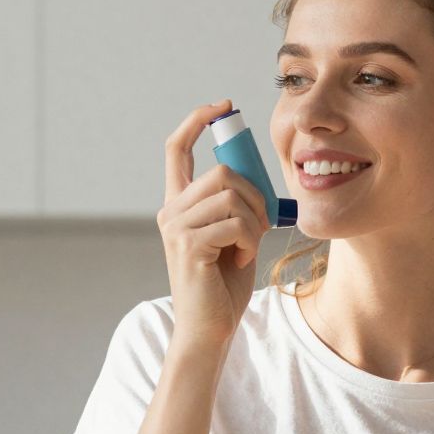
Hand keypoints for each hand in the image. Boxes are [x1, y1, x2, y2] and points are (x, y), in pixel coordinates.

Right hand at [157, 98, 269, 349]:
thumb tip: (254, 181)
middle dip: (255, 195)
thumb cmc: (224, 286)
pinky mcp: (189, 245)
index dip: (197, 121)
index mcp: (180, 205)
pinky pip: (235, 222)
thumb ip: (237, 207)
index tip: (223, 106)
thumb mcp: (234, 236)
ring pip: (232, 195)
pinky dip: (249, 239)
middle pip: (222, 171)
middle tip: (262, 224)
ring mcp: (176, 227)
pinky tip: (242, 256)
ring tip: (248, 245)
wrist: (211, 328)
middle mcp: (171, 211)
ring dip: (254, 221)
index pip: (177, 150)